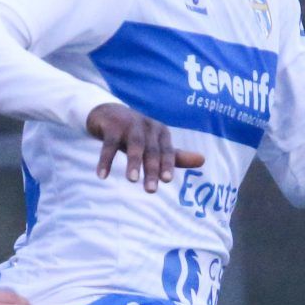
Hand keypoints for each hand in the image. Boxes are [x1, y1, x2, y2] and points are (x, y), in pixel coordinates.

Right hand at [86, 102, 202, 191]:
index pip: (167, 151)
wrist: (108, 113)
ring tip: (132, 180)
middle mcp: (148, 126)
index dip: (167, 165)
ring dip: (133, 162)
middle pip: (152, 150)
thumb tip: (203, 160)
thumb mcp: (155, 145)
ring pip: (134, 145)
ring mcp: (129, 124)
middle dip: (151, 170)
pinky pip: (109, 144)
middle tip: (150, 190)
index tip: (166, 181)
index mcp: (161, 132)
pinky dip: (106, 160)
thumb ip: (175, 156)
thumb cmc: (136, 135)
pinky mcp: (112, 125)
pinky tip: (102, 176)